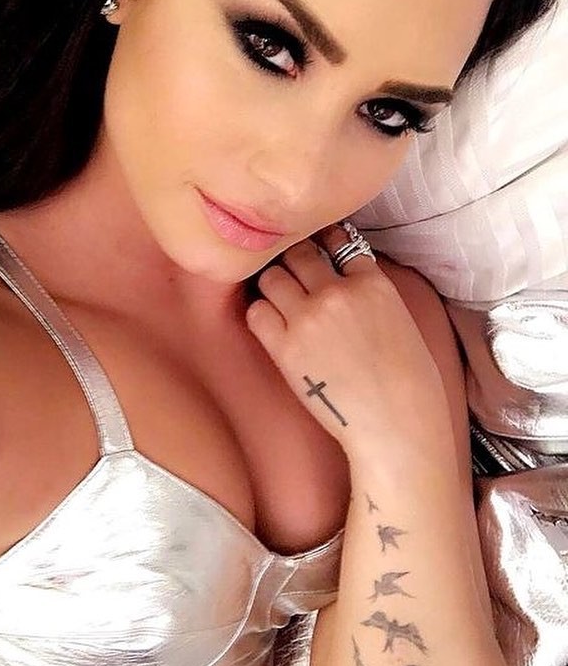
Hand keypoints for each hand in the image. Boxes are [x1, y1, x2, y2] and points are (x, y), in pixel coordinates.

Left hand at [244, 222, 452, 463]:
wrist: (398, 425)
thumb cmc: (409, 381)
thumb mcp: (401, 319)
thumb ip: (370, 292)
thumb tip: (345, 278)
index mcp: (372, 283)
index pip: (337, 240)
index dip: (322, 243)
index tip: (315, 247)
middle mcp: (337, 292)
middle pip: (297, 253)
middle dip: (293, 262)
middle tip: (292, 277)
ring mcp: (308, 317)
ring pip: (271, 277)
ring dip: (273, 286)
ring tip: (281, 303)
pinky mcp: (285, 347)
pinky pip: (256, 312)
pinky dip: (261, 315)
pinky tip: (272, 327)